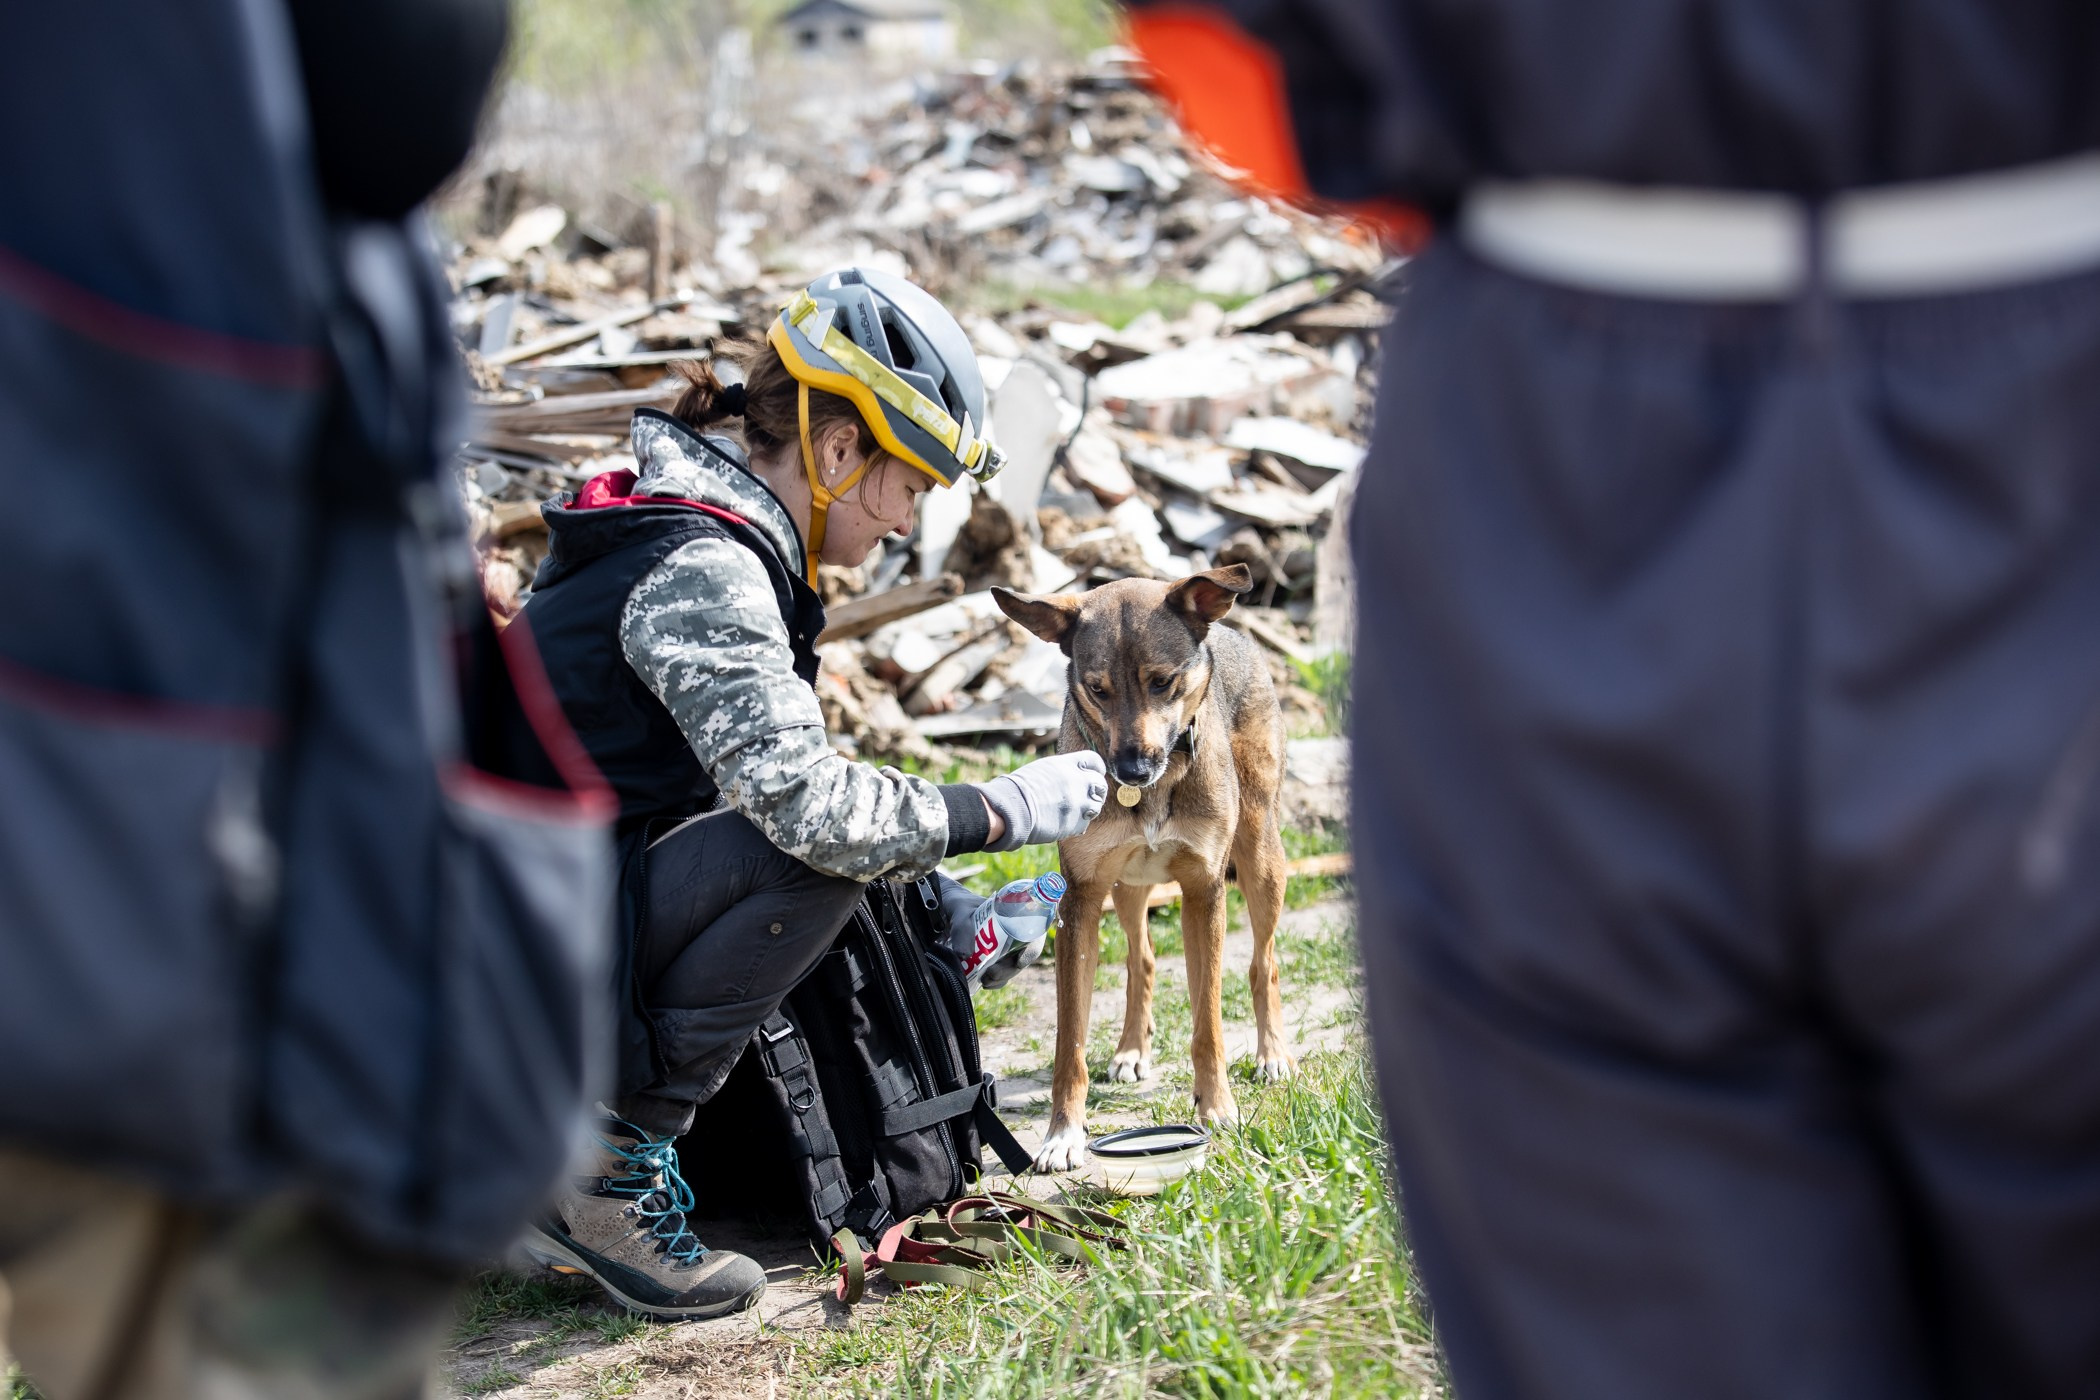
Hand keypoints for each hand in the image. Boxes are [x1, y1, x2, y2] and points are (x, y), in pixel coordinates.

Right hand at [975, 751, 1107, 851]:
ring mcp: (1078, 803)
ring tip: (1075, 811)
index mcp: (1066, 765)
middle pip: (1100, 784)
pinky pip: (1084, 824)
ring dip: (1088, 809)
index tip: (1094, 774)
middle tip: (1088, 796)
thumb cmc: (1017, 790)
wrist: (1010, 811)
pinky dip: (1077, 824)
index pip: (1093, 761)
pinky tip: (1064, 823)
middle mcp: (1076, 782)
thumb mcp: (1040, 770)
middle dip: (1096, 790)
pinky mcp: (1075, 823)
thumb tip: (1069, 776)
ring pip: (1096, 806)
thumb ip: (1060, 772)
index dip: (1096, 769)